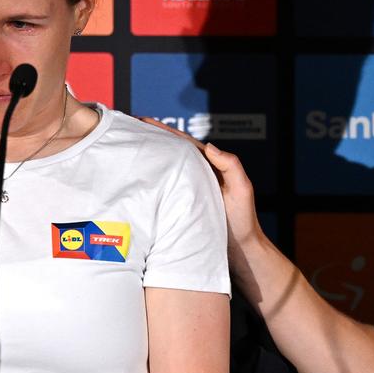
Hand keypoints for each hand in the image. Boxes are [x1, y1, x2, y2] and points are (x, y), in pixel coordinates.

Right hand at [136, 117, 262, 253]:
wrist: (241, 251)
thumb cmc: (244, 220)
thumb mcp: (242, 189)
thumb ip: (230, 165)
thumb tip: (209, 146)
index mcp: (211, 167)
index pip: (185, 144)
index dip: (166, 132)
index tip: (145, 122)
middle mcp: (198, 176)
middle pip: (172, 153)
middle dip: (152, 140)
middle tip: (130, 130)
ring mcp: (189, 191)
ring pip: (167, 170)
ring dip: (151, 159)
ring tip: (129, 149)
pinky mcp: (182, 207)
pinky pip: (165, 190)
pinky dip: (153, 181)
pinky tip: (139, 180)